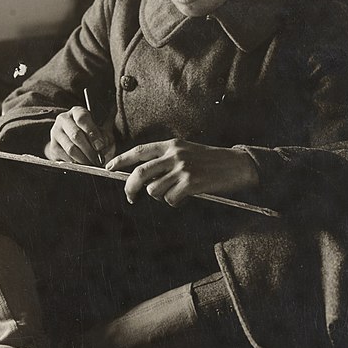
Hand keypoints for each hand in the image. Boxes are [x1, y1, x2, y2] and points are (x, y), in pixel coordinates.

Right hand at [44, 106, 114, 165]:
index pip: (82, 118)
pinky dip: (76, 163)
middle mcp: (63, 119)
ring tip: (92, 164)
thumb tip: (103, 145)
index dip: (92, 132)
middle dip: (89, 149)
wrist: (69, 138)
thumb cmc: (88, 132)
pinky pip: (65, 158)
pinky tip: (83, 165)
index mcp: (76, 112)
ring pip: (70, 148)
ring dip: (84, 159)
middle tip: (98, 159)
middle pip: (76, 135)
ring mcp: (56, 133)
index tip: (100, 145)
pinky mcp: (53, 147)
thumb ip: (103, 134)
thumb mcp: (98, 128)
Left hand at [105, 139, 258, 205]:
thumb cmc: (210, 160)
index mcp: (171, 145)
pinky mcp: (191, 183)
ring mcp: (182, 169)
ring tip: (174, 193)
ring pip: (154, 190)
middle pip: (140, 173)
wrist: (237, 165)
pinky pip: (170, 199)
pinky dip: (174, 202)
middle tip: (130, 197)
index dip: (121, 160)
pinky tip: (185, 197)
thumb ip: (165, 159)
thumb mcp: (186, 151)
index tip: (109, 167)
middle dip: (129, 187)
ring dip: (160, 196)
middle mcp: (174, 155)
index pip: (139, 151)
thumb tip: (142, 176)